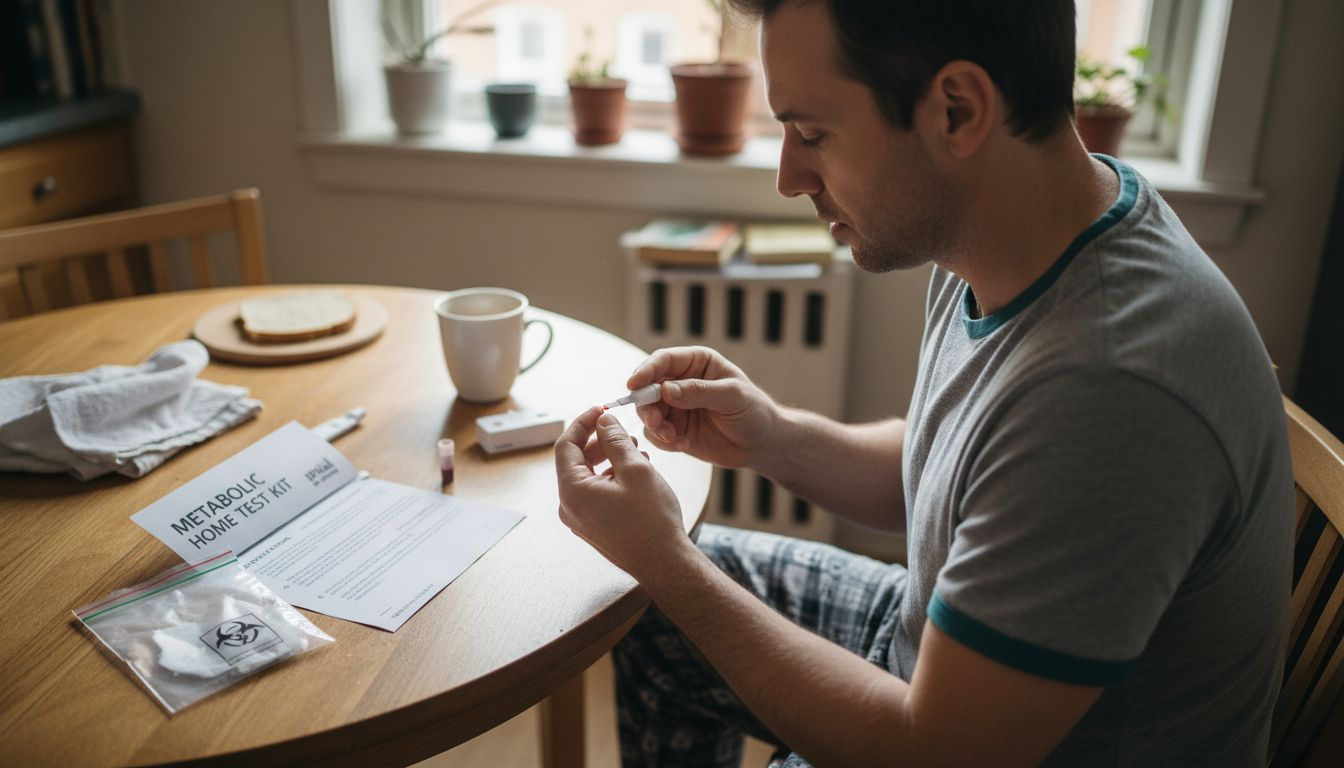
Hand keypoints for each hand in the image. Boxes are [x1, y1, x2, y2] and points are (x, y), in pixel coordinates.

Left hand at [554, 406, 690, 578]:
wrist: (665, 563)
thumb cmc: (652, 521)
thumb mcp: (635, 469)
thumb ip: (615, 440)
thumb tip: (603, 422)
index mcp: (573, 491)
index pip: (566, 445)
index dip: (583, 423)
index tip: (601, 409)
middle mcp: (570, 507)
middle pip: (575, 461)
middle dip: (599, 441)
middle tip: (621, 429)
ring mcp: (581, 519)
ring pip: (588, 477)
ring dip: (608, 458)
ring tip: (636, 450)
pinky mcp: (595, 527)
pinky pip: (597, 493)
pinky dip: (612, 477)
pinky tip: (636, 472)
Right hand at [628, 346, 780, 468]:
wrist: (762, 443)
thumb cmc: (754, 411)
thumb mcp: (732, 396)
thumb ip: (699, 392)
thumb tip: (666, 390)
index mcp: (696, 363)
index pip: (663, 360)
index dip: (646, 371)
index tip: (634, 385)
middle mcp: (681, 382)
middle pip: (648, 387)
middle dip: (646, 404)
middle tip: (655, 421)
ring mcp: (676, 407)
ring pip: (648, 412)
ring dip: (655, 425)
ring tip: (673, 437)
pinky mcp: (675, 429)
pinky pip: (656, 433)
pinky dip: (663, 440)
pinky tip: (682, 444)